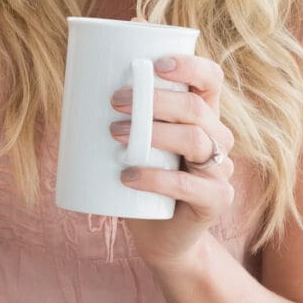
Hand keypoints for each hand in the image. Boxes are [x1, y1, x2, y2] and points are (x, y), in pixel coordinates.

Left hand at [112, 52, 236, 268]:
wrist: (162, 237)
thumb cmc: (143, 182)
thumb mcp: (135, 144)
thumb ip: (124, 116)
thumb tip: (81, 80)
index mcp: (204, 117)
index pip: (211, 80)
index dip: (191, 66)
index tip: (155, 65)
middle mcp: (218, 139)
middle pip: (196, 108)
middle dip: (154, 100)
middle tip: (116, 102)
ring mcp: (221, 171)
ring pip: (195, 140)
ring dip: (152, 133)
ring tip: (115, 135)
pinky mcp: (217, 200)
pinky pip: (188, 185)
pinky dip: (154, 178)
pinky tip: (127, 177)